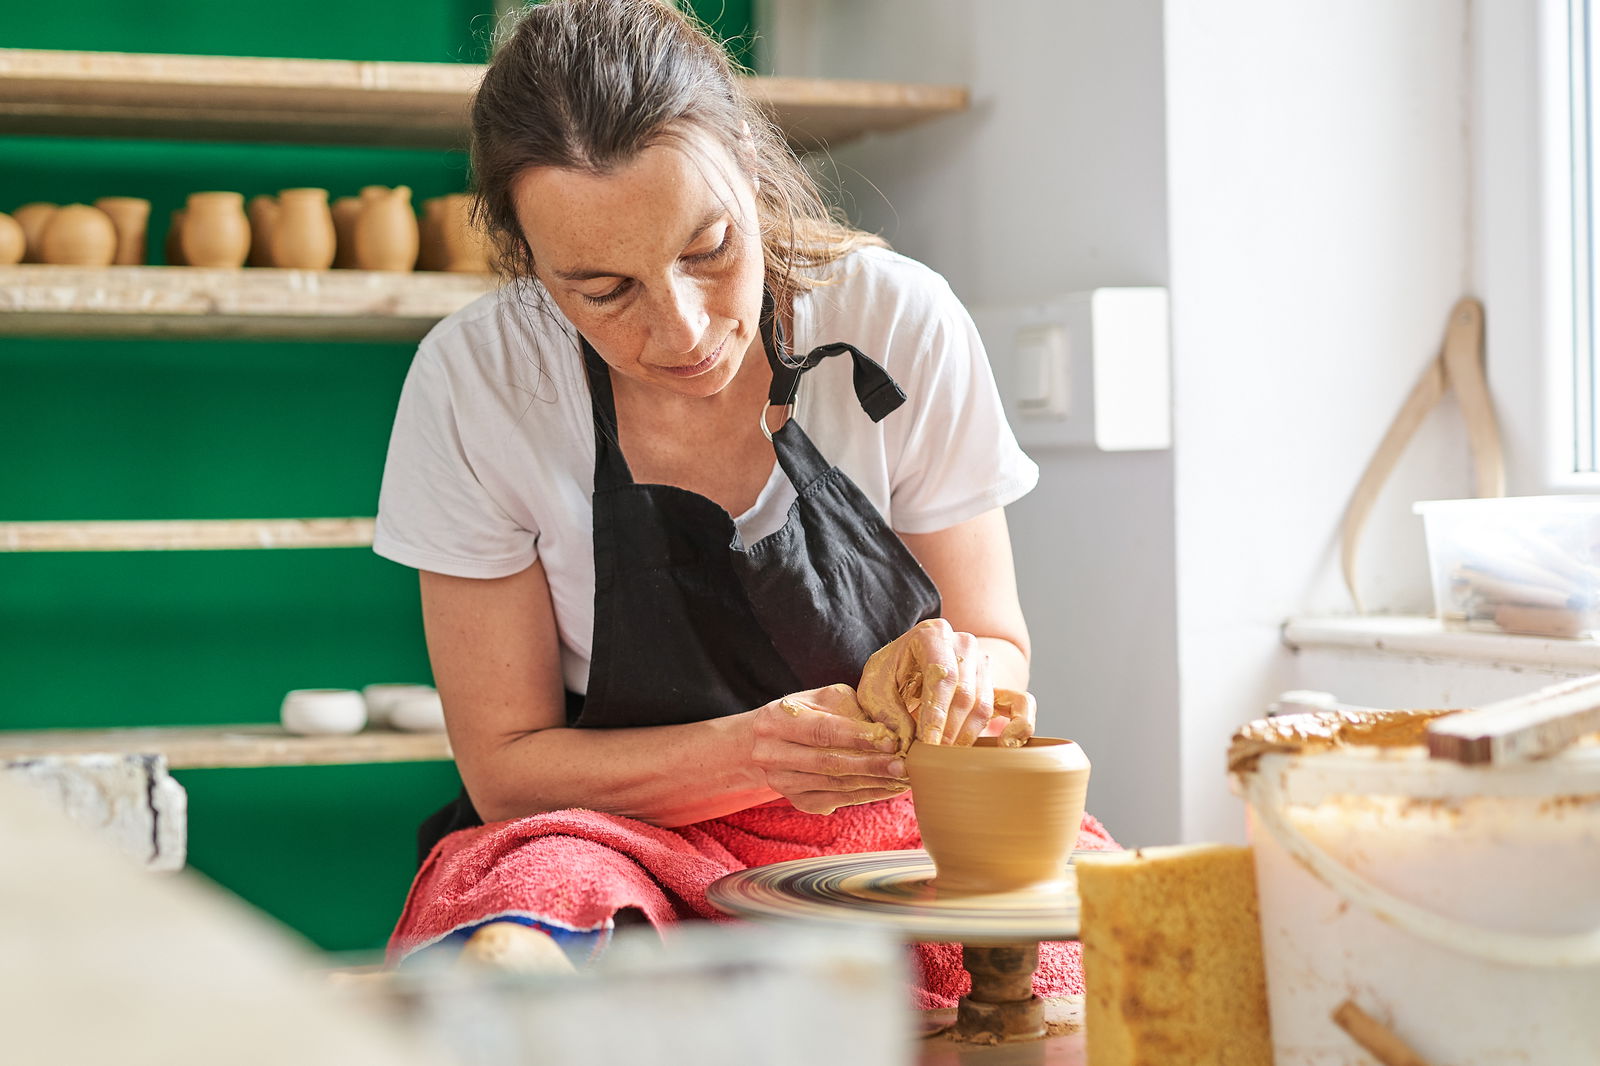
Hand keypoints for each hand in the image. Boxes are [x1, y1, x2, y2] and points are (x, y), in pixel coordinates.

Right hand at [749, 684, 910, 814]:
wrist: (765, 741)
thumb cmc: (803, 713)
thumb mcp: (821, 699)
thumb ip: (851, 708)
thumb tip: (891, 726)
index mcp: (776, 720)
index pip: (822, 731)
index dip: (857, 737)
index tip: (889, 741)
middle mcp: (771, 754)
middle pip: (827, 763)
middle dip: (870, 765)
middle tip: (902, 765)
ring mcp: (782, 782)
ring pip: (834, 785)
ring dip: (872, 783)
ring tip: (902, 778)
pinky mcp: (796, 801)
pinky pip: (836, 800)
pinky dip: (865, 795)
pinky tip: (888, 788)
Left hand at [858, 619, 1034, 747]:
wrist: (907, 665)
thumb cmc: (889, 676)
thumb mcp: (875, 689)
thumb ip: (889, 715)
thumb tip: (908, 747)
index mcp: (932, 634)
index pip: (941, 677)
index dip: (935, 714)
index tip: (926, 745)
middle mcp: (964, 644)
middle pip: (965, 694)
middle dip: (948, 732)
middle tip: (932, 760)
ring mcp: (984, 663)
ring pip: (983, 705)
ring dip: (966, 737)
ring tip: (947, 761)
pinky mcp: (997, 685)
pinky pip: (1020, 704)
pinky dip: (1019, 726)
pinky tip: (1005, 746)